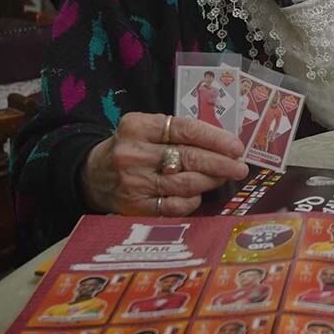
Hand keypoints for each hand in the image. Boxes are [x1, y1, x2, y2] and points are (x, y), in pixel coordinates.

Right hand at [81, 112, 248, 215]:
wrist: (94, 174)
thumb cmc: (133, 148)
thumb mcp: (147, 129)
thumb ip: (179, 132)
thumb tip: (224, 144)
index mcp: (137, 126)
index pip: (185, 129)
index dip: (215, 138)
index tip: (236, 146)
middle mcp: (133, 154)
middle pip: (188, 158)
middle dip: (221, 163)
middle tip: (240, 167)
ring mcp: (133, 182)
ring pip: (185, 183)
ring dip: (211, 181)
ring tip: (223, 177)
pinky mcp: (135, 207)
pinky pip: (175, 206)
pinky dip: (193, 200)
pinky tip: (198, 194)